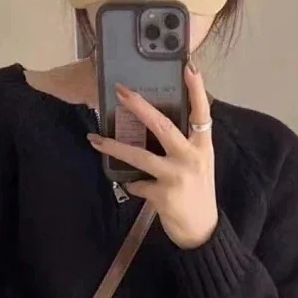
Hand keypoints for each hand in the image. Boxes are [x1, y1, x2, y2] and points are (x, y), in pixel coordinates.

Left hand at [86, 63, 217, 249]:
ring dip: (114, 146)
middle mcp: (191, 158)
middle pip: (162, 126)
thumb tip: (155, 125)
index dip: (197, 90)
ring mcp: (176, 176)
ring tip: (95, 139)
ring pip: (139, 156)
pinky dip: (134, 185)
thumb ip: (184, 145)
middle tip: (120, 91)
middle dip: (139, 107)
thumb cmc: (198, 193)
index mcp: (203, 147)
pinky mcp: (162, 195)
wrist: (202, 231)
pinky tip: (137, 187)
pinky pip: (137, 184)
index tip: (189, 67)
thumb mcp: (199, 165)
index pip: (203, 113)